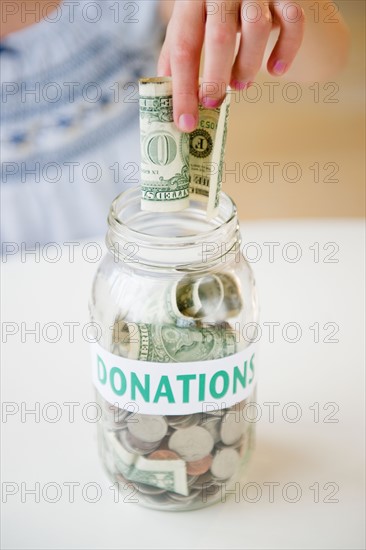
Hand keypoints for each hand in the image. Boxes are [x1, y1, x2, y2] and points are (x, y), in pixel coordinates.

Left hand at [158, 1, 304, 130]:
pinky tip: (276, 69)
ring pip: (257, 30)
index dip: (182, 89)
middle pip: (219, 38)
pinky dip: (286, 50)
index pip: (183, 47)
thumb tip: (166, 97)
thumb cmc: (213, 6)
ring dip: (247, 67)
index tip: (185, 123)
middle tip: (213, 102)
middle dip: (215, 80)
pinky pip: (294, 22)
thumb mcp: (189, 20)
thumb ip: (177, 51)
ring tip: (241, 84)